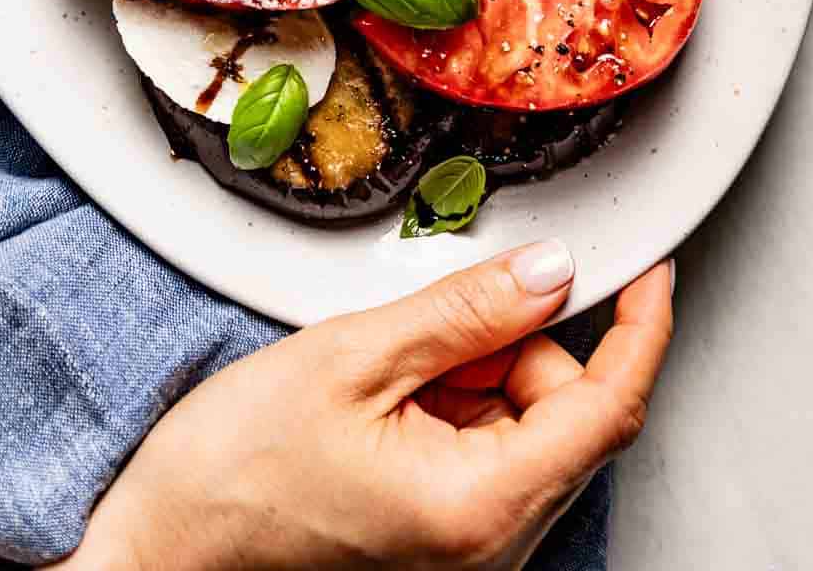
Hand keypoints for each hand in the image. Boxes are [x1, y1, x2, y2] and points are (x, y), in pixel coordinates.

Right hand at [66, 244, 671, 570]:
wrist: (160, 552)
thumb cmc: (230, 476)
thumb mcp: (351, 357)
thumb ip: (464, 312)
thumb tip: (550, 273)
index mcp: (481, 507)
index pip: (607, 407)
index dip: (640, 327)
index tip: (653, 270)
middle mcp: (489, 547)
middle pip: (562, 415)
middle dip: (516, 345)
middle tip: (438, 317)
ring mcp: (466, 552)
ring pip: (522, 430)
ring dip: (477, 374)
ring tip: (387, 368)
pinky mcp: (438, 543)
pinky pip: (483, 456)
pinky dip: (452, 406)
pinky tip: (388, 399)